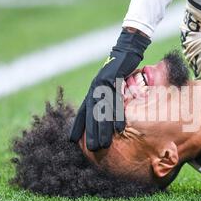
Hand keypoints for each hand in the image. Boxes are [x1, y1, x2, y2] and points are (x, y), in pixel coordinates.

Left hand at [70, 28, 150, 150]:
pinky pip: (116, 102)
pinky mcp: (114, 81)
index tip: (73, 140)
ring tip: (104, 144)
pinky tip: (120, 129)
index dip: (77, 126)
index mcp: (92, 91)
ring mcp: (103, 85)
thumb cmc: (120, 69)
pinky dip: (118, 116)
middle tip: (93, 149)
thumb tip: (108, 113)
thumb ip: (107, 96)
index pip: (82, 111)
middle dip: (91, 133)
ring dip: (103, 129)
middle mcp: (95, 89)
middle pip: (91, 115)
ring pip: (102, 111)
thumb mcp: (111, 84)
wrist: (127, 51)